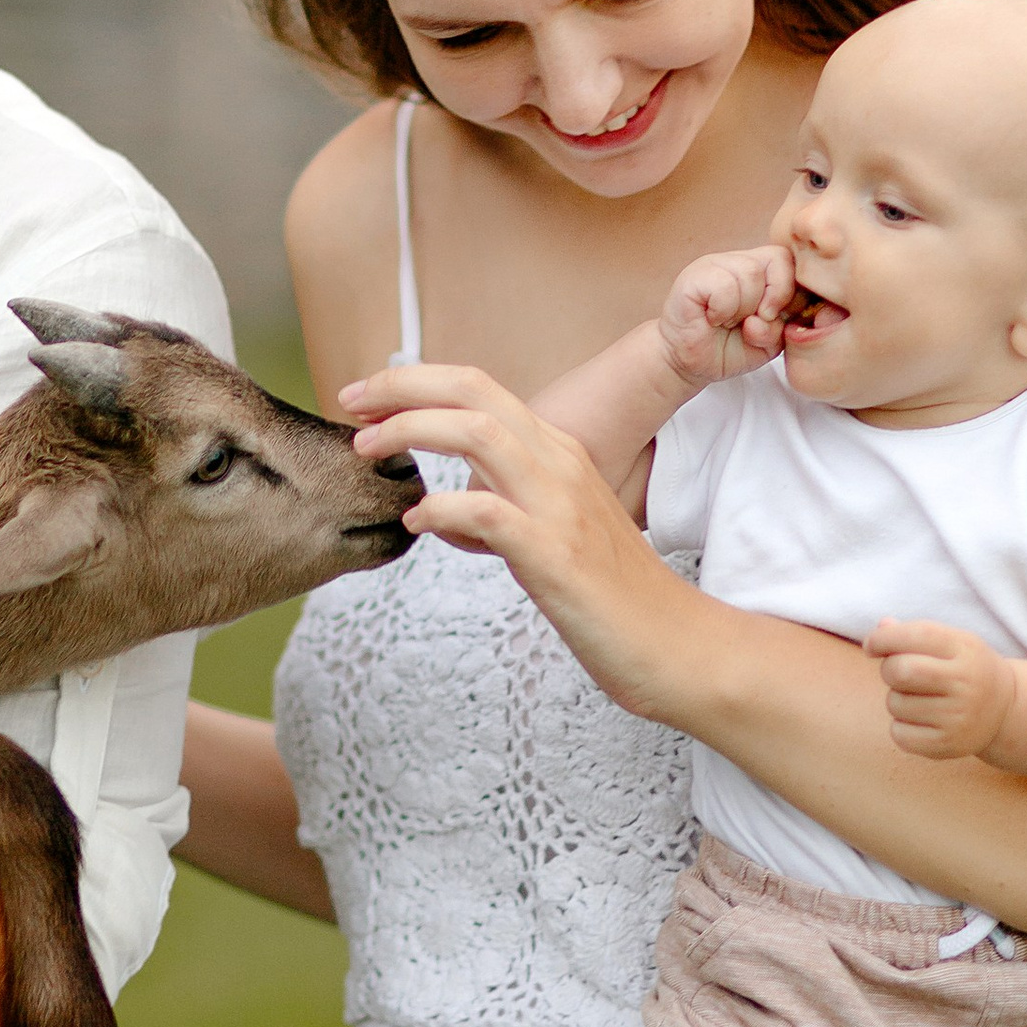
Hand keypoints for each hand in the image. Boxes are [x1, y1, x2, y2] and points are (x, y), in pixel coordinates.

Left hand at [343, 363, 700, 716]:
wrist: (677, 645)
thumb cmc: (611, 595)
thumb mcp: (552, 532)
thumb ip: (504, 507)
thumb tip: (448, 508)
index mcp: (558, 452)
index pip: (478, 388)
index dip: (415, 381)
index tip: (365, 396)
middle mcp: (560, 464)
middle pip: (472, 391)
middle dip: (402, 385)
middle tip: (349, 401)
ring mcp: (560, 507)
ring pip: (479, 434)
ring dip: (412, 431)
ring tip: (367, 450)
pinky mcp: (558, 556)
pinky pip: (489, 513)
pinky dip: (442, 509)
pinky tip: (415, 524)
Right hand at [661, 245, 798, 387]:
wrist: (689, 363)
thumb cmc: (728, 349)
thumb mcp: (769, 341)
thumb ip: (783, 324)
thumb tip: (768, 313)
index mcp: (760, 270)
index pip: (790, 259)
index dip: (788, 292)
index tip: (772, 318)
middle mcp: (737, 261)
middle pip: (776, 263)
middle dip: (768, 304)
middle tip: (746, 323)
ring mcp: (714, 265)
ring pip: (751, 273)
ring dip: (743, 309)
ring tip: (726, 321)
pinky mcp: (693, 277)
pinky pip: (725, 286)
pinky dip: (723, 311)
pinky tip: (711, 318)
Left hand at [865, 619, 1018, 762]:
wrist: (1003, 711)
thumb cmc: (964, 668)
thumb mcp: (951, 642)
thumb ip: (915, 633)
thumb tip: (881, 628)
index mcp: (965, 649)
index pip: (917, 635)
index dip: (883, 637)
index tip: (872, 645)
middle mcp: (965, 683)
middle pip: (900, 671)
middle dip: (888, 669)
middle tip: (897, 672)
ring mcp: (958, 717)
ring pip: (895, 703)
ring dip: (896, 699)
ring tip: (919, 698)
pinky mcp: (948, 745)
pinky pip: (899, 734)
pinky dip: (901, 726)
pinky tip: (921, 720)